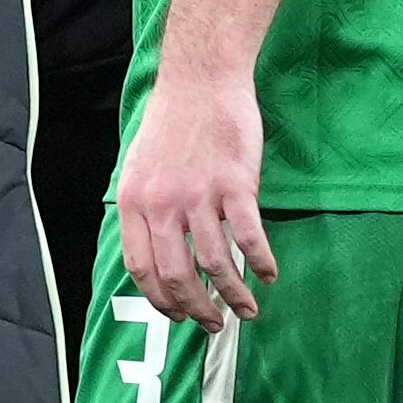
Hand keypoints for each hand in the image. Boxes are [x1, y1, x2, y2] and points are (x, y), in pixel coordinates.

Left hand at [114, 66, 277, 329]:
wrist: (201, 78)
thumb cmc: (173, 120)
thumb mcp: (139, 166)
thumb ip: (144, 208)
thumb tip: (153, 253)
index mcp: (134, 201)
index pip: (142, 269)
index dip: (161, 300)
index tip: (179, 316)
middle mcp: (163, 203)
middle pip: (178, 276)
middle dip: (198, 309)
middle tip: (213, 324)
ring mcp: (199, 194)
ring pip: (217, 264)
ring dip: (234, 296)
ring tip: (246, 310)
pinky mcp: (235, 184)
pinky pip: (249, 237)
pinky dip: (261, 263)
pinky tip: (268, 274)